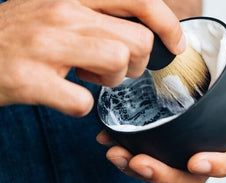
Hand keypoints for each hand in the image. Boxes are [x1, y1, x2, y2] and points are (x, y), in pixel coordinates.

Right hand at [0, 0, 184, 115]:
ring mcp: (47, 45)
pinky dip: (79, 105)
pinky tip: (65, 95)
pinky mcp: (31, 79)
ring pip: (117, 64)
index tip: (176, 43)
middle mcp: (63, 11)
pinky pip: (82, 101)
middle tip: (115, 68)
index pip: (140, 0)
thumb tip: (142, 32)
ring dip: (110, 81)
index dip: (167, 24)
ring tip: (88, 77)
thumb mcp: (62, 8)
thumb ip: (100, 15)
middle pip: (138, 41)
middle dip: (136, 63)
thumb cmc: (24, 32)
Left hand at [96, 42, 225, 182]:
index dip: (221, 167)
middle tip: (139, 161)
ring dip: (137, 168)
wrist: (188, 56)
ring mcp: (179, 146)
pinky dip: (124, 152)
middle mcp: (205, 146)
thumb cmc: (217, 61)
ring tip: (116, 152)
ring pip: (162, 172)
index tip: (195, 161)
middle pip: (191, 178)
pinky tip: (108, 138)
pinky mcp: (157, 140)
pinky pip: (143, 155)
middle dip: (165, 175)